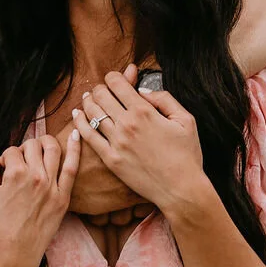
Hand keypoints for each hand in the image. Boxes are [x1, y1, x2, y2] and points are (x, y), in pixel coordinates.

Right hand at [0, 131, 78, 266]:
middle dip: (23, 149)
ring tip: (39, 148)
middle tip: (19, 162)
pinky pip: (72, 167)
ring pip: (53, 149)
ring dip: (45, 143)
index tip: (2, 170)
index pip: (11, 151)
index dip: (4, 158)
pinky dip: (75, 148)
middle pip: (32, 146)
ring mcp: (53, 187)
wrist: (13, 258)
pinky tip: (77, 133)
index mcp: (14, 175)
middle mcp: (36, 177)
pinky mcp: (64, 198)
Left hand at [73, 69, 213, 219]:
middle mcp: (127, 124)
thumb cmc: (187, 155)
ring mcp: (116, 143)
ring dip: (88, 102)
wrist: (181, 189)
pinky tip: (78, 116)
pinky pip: (88, 136)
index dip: (113, 77)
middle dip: (100, 88)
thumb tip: (142, 90)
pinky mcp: (110, 159)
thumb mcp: (185, 120)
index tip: (114, 79)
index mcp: (144, 111)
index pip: (117, 83)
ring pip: (92, 113)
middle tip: (101, 90)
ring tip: (88, 99)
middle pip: (101, 95)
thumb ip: (164, 99)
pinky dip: (80, 122)